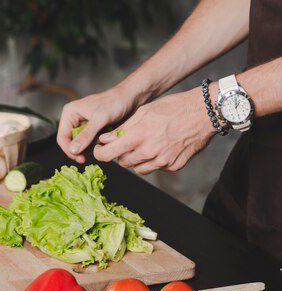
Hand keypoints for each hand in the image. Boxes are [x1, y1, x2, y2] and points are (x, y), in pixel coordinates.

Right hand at [57, 87, 134, 163]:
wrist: (131, 97)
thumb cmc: (115, 102)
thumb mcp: (100, 119)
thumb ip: (86, 135)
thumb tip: (73, 150)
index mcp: (70, 113)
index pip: (62, 138)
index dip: (69, 150)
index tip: (80, 159)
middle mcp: (74, 119)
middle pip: (71, 143)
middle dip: (82, 149)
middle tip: (95, 152)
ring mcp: (83, 126)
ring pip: (81, 145)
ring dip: (91, 148)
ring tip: (103, 141)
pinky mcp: (92, 130)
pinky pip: (90, 143)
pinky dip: (97, 145)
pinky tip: (105, 141)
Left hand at [93, 88, 216, 173]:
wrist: (204, 112)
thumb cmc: (173, 107)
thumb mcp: (144, 112)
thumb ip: (122, 128)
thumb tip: (104, 140)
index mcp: (138, 137)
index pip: (108, 154)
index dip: (100, 153)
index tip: (99, 150)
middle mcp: (148, 152)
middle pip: (123, 162)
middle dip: (120, 154)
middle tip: (126, 143)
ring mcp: (162, 161)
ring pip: (138, 168)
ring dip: (136, 159)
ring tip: (145, 144)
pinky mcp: (174, 166)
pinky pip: (156, 168)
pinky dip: (154, 161)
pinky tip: (161, 147)